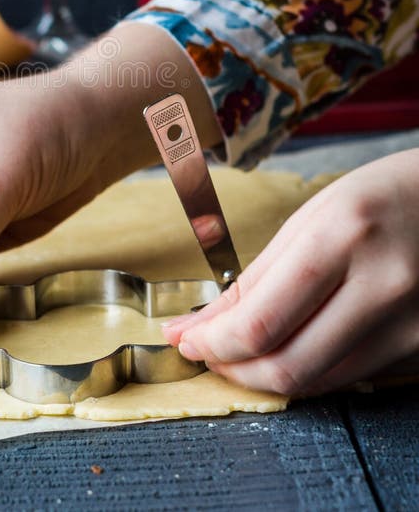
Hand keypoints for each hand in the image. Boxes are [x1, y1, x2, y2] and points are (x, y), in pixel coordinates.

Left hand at [162, 149, 418, 394]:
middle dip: (232, 367)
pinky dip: (308, 371)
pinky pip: (350, 377)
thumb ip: (258, 276)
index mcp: (341, 236)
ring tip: (238, 354)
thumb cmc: (379, 198)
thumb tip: (204, 322)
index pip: (261, 320)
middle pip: (288, 364)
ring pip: (318, 381)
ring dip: (265, 376)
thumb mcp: (311, 218)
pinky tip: (285, 351)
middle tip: (205, 352)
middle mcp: (381, 284)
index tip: (184, 339)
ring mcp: (409, 323)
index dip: (212, 342)